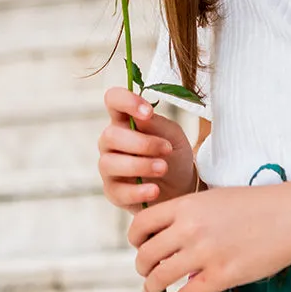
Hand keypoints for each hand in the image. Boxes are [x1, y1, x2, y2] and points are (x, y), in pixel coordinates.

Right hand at [98, 87, 197, 212]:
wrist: (181, 186)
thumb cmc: (173, 154)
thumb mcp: (172, 134)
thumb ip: (156, 124)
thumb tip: (142, 116)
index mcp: (124, 119)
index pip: (113, 99)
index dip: (126, 101)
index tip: (148, 112)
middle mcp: (111, 141)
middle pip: (110, 135)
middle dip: (141, 143)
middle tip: (167, 149)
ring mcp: (109, 167)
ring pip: (110, 163)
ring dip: (140, 165)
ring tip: (163, 168)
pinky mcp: (113, 192)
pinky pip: (118, 191)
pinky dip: (138, 191)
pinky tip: (154, 189)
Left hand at [129, 183, 290, 291]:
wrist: (290, 215)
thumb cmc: (256, 203)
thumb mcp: (215, 198)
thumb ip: (190, 213)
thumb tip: (169, 231)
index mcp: (187, 204)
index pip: (142, 223)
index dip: (135, 239)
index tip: (139, 246)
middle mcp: (189, 228)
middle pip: (146, 253)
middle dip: (142, 267)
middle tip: (146, 272)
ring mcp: (204, 253)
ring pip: (160, 277)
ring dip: (151, 288)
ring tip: (151, 291)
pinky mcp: (221, 276)